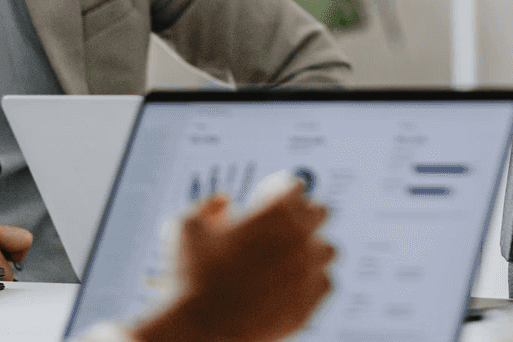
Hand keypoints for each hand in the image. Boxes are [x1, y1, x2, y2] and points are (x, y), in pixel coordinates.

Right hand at [136, 185, 334, 341]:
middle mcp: (298, 239)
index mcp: (274, 212)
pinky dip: (313, 281)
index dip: (276, 188)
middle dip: (300, 214)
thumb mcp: (184, 225)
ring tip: (288, 256)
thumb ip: (207, 205)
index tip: (263, 198)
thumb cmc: (189, 277)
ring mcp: (306, 274)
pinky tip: (293, 283)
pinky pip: (326, 284)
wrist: (199, 330)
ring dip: (311, 248)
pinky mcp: (307, 307)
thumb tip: (225, 202)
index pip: (295, 185)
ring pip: (328, 249)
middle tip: (279, 225)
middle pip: (319, 212)